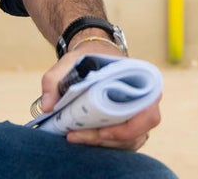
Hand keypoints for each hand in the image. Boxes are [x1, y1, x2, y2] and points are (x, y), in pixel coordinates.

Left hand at [36, 43, 160, 150]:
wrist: (93, 54)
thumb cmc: (88, 57)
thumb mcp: (70, 61)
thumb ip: (54, 79)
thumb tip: (47, 106)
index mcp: (140, 83)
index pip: (149, 113)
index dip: (130, 129)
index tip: (103, 132)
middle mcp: (144, 100)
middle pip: (137, 133)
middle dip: (107, 140)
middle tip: (77, 136)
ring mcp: (136, 113)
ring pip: (130, 141)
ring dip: (104, 144)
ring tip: (76, 137)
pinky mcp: (126, 123)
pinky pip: (123, 141)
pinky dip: (104, 144)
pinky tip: (83, 137)